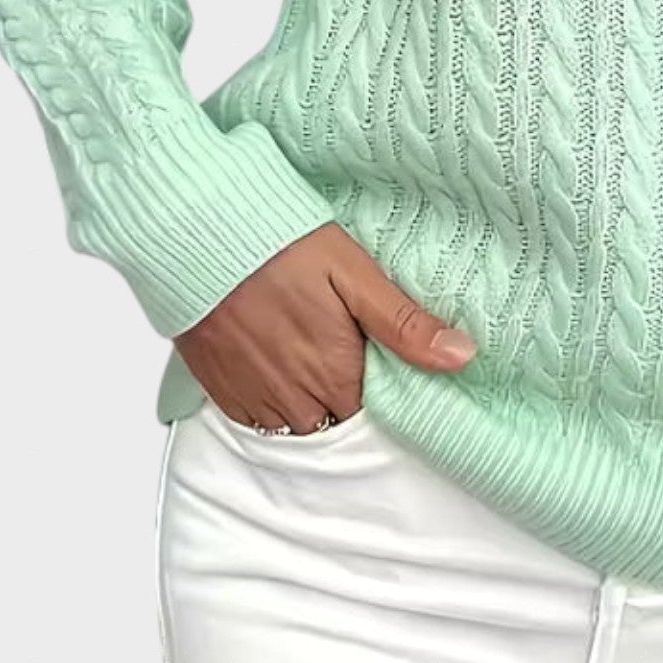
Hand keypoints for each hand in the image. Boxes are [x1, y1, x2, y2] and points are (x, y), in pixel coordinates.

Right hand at [172, 223, 478, 433]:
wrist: (200, 235)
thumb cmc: (282, 244)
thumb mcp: (356, 275)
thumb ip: (405, 324)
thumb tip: (462, 357)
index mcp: (335, 373)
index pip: (373, 413)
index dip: (380, 391)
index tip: (380, 366)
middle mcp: (294, 397)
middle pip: (334, 422)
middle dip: (345, 399)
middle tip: (347, 357)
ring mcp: (253, 397)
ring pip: (296, 426)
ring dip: (309, 404)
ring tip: (312, 361)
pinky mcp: (221, 390)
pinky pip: (255, 421)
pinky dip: (271, 404)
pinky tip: (277, 367)